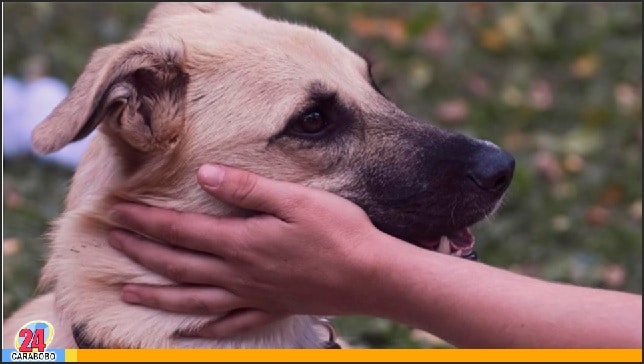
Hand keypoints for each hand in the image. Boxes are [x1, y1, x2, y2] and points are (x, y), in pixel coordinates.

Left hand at [108, 164, 392, 337]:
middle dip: (142, 251)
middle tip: (114, 239)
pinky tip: (185, 333)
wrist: (371, 276)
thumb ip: (247, 189)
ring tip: (127, 291)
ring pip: (192, 299)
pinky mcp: (270, 309)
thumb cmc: (339, 232)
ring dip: (157, 295)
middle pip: (178, 264)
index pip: (181, 230)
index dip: (147, 220)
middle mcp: (239, 274)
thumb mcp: (295, 200)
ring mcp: (252, 296)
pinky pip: (228, 325)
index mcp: (242, 242)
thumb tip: (205, 174)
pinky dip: (203, 331)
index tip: (119, 210)